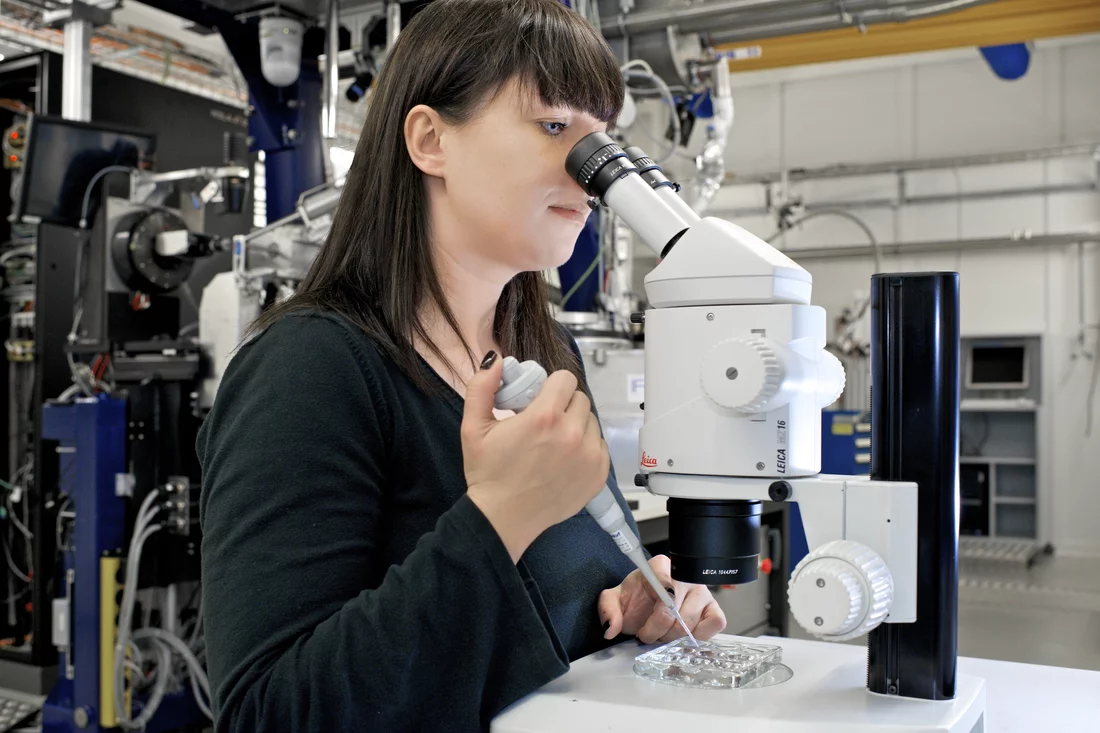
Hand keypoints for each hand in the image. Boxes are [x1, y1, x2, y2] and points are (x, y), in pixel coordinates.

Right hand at [462, 353, 609, 561]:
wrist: (502, 519)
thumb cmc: (487, 474)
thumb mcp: (473, 427)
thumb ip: (482, 387)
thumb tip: (498, 360)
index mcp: (545, 417)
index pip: (565, 379)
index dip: (551, 386)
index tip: (540, 399)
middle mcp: (573, 434)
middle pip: (580, 398)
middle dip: (563, 405)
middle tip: (545, 422)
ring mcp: (590, 456)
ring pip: (592, 422)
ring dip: (576, 425)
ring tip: (554, 443)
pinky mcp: (598, 475)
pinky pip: (600, 446)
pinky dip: (587, 448)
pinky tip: (565, 459)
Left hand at [598, 555, 725, 643]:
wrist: (647, 601)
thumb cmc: (636, 598)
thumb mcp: (615, 600)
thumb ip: (608, 610)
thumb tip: (611, 628)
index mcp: (660, 568)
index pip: (664, 593)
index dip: (653, 620)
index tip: (641, 630)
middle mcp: (685, 576)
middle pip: (677, 614)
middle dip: (659, 633)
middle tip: (650, 635)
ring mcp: (702, 591)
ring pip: (692, 622)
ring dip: (675, 638)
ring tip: (664, 634)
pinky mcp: (713, 607)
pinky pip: (716, 622)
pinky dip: (700, 635)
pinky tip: (685, 635)